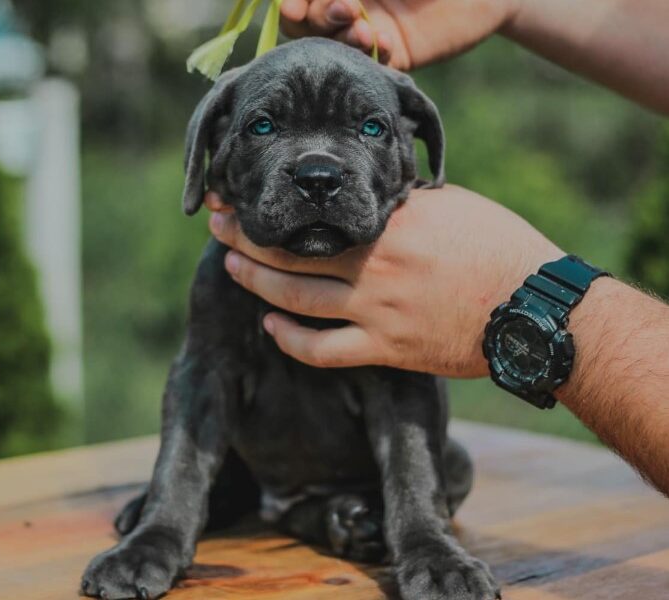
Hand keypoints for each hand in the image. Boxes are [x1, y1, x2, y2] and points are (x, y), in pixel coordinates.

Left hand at [207, 185, 562, 376]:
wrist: (534, 307)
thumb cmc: (500, 248)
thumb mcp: (452, 206)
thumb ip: (403, 203)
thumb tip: (370, 195)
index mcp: (392, 222)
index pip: (318, 210)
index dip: (274, 203)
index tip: (244, 193)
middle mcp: (376, 263)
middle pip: (294, 250)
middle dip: (247, 237)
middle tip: (216, 225)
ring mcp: (378, 309)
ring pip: (297, 296)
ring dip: (256, 281)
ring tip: (231, 266)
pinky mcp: (386, 348)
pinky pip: (323, 350)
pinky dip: (291, 339)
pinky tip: (271, 325)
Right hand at [280, 0, 519, 69]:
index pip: (303, 0)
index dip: (292, 5)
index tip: (292, 8)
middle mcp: (353, 9)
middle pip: (310, 26)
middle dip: (320, 19)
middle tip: (346, 11)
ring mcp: (372, 33)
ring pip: (336, 48)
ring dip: (343, 40)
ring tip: (365, 31)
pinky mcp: (396, 57)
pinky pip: (372, 65)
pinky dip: (374, 56)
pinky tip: (386, 42)